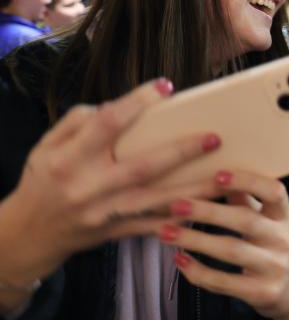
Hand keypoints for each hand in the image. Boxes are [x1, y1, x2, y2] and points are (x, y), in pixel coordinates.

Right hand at [0, 79, 222, 300]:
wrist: (30, 233)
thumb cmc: (43, 180)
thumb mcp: (46, 145)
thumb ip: (77, 121)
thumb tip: (116, 104)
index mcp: (69, 158)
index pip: (106, 125)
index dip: (136, 103)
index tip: (166, 86)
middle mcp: (89, 187)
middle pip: (143, 167)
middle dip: (182, 152)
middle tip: (215, 137)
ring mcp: (106, 213)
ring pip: (158, 202)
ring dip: (196, 190)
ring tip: (226, 177)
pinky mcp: (118, 231)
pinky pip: (157, 226)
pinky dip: (184, 218)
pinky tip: (212, 209)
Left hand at [158, 170, 288, 319]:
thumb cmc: (275, 245)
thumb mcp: (270, 220)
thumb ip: (246, 200)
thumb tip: (217, 172)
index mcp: (285, 215)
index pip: (274, 192)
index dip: (248, 181)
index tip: (217, 175)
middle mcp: (283, 239)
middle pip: (246, 221)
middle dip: (208, 211)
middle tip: (175, 204)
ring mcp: (275, 267)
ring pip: (231, 251)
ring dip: (195, 240)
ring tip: (165, 232)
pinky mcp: (262, 292)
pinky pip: (224, 282)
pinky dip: (198, 272)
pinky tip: (179, 260)